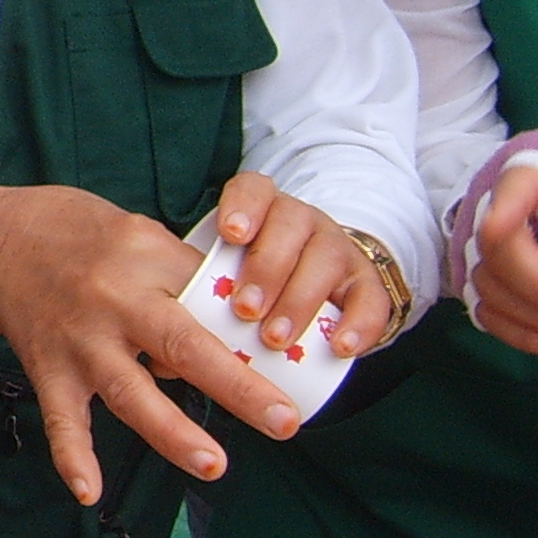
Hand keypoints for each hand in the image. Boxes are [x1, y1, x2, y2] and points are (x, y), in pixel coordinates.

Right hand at [0, 177, 365, 504]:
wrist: (0, 240)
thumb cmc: (83, 234)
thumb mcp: (140, 232)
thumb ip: (186, 276)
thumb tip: (242, 326)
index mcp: (145, 260)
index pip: (211, 297)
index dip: (256, 330)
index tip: (299, 360)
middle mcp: (113, 301)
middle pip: (182, 347)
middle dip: (236, 386)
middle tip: (284, 421)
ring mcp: (78, 340)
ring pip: (128, 391)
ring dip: (171, 432)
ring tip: (213, 465)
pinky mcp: (47, 369)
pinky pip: (61, 419)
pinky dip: (72, 457)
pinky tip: (90, 492)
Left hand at [201, 174, 394, 361]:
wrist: (321, 285)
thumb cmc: (255, 282)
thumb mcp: (230, 271)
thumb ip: (206, 285)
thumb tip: (167, 341)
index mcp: (264, 209)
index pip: (254, 189)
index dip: (244, 206)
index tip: (231, 234)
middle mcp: (303, 221)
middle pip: (289, 226)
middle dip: (266, 268)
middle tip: (245, 309)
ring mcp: (339, 248)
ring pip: (327, 258)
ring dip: (299, 300)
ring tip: (275, 338)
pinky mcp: (368, 283)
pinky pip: (371, 299)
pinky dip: (357, 324)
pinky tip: (338, 347)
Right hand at [463, 162, 537, 353]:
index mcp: (524, 174)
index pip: (508, 192)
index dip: (502, 214)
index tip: (499, 230)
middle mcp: (486, 210)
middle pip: (497, 258)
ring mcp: (477, 246)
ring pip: (489, 292)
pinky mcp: (481, 277)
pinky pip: (487, 314)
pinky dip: (523, 335)